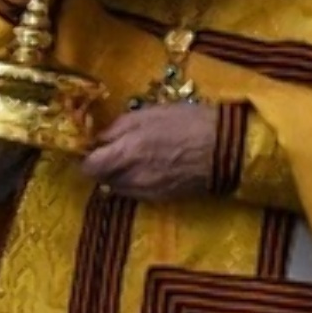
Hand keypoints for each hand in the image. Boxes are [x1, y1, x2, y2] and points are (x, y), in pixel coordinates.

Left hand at [78, 102, 216, 203]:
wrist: (225, 148)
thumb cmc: (187, 122)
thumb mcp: (149, 114)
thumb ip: (119, 127)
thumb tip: (99, 139)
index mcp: (127, 152)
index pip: (89, 167)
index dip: (86, 157)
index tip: (91, 147)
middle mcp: (132, 177)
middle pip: (101, 179)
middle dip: (102, 165)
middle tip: (113, 150)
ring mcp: (146, 191)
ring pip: (118, 187)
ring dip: (118, 174)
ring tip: (133, 158)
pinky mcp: (160, 199)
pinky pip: (136, 193)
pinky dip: (134, 182)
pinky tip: (149, 167)